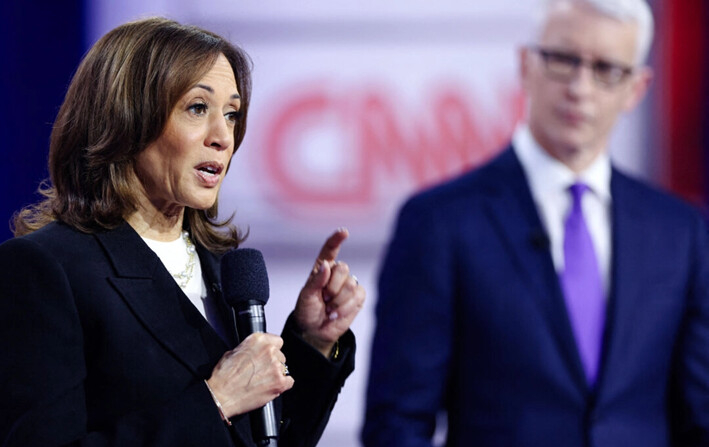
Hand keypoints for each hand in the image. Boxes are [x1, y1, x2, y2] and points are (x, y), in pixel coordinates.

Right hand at [206, 332, 293, 417]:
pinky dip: (282, 385)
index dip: (273, 350)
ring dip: (276, 374)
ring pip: (284, 368)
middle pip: (281, 355)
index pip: (277, 341)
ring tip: (262, 382)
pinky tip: (270, 387)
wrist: (221, 396)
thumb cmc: (223, 377)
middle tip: (261, 372)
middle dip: (273, 363)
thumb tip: (256, 351)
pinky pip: (289, 381)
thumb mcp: (233, 352)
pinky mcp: (279, 382)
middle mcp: (269, 351)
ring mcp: (275, 366)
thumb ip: (249, 348)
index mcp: (258, 340)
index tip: (269, 356)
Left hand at [294, 228, 365, 356]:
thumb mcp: (306, 296)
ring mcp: (348, 285)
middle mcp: (336, 274)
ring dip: (338, 301)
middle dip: (332, 287)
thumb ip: (316, 280)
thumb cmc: (307, 311)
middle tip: (324, 299)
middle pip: (343, 268)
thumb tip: (327, 265)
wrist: (315, 331)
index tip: (343, 232)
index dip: (336, 240)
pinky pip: (358, 296)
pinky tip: (337, 313)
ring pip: (351, 284)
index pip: (330, 250)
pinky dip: (346, 307)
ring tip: (329, 308)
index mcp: (321, 269)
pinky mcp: (358, 297)